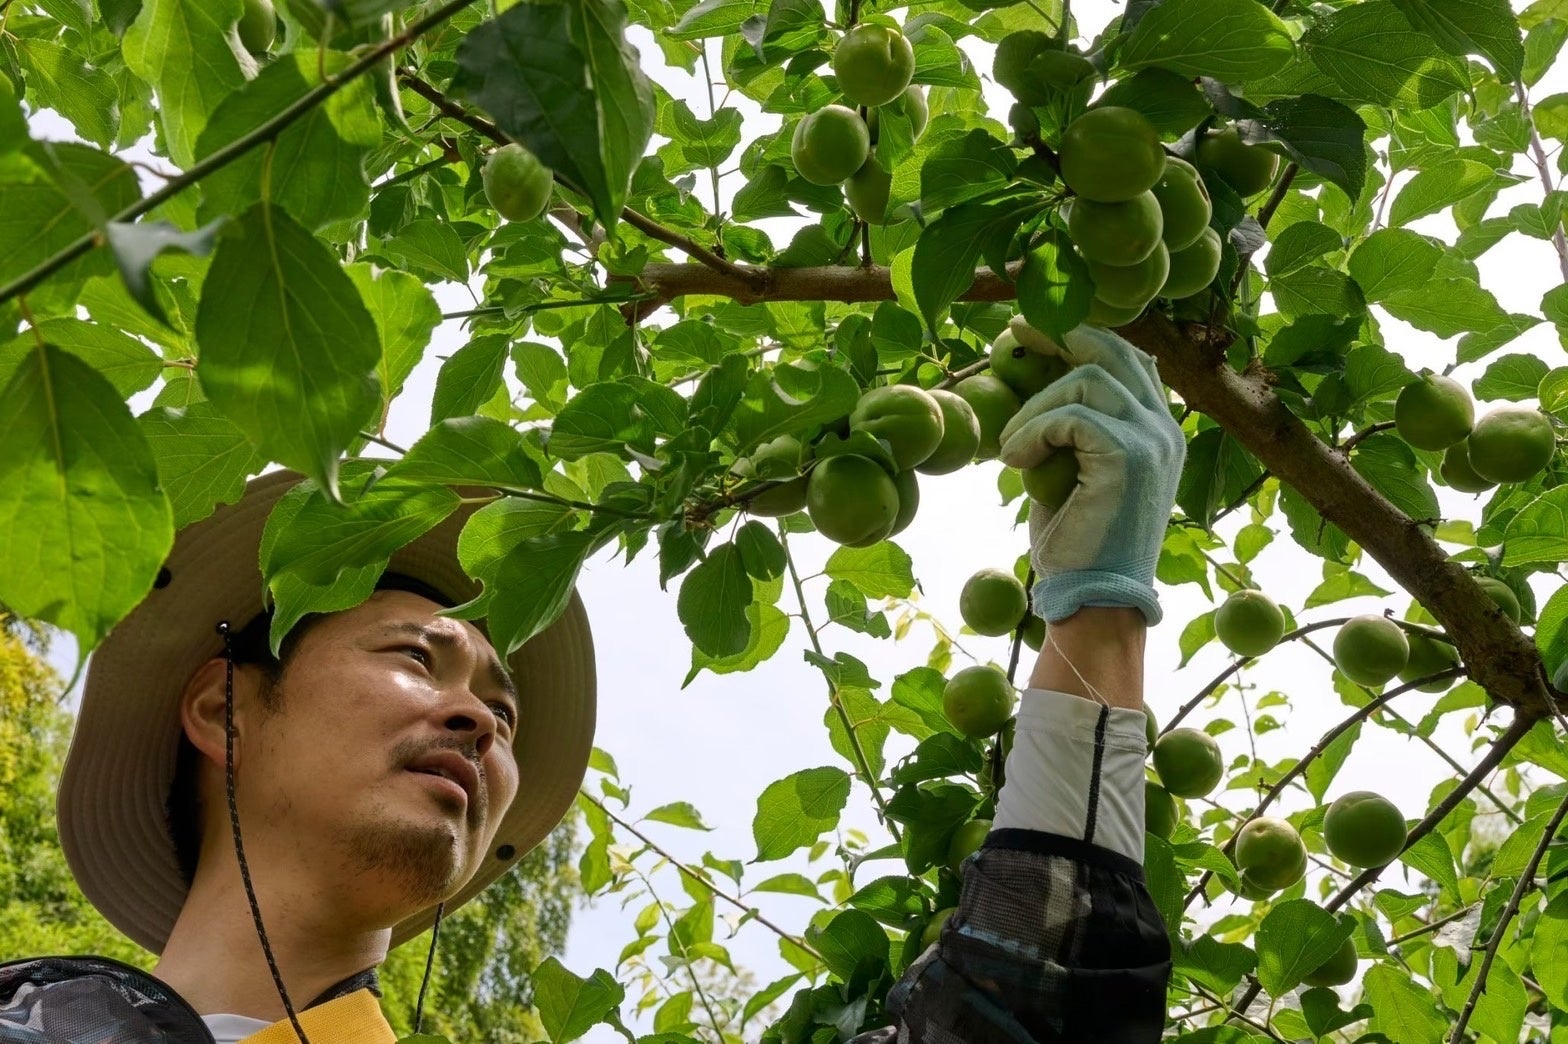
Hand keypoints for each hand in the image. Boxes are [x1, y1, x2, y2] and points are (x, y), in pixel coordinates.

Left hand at [998, 320, 1184, 625]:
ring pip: (1085, 380)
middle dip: (1060, 334)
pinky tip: (1015, 461)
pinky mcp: (1129, 457)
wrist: (1094, 599)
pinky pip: (1070, 416)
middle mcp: (1164, 427)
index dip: (1080, 335)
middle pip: (1113, 351)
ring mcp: (1153, 440)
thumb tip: (1041, 378)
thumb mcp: (1073, 471)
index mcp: (1157, 429)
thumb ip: (1073, 428)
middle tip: (1014, 333)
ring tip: (1011, 447)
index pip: (1127, 358)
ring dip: (1033, 409)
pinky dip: (1032, 432)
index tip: (1032, 331)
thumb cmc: (1076, 542)